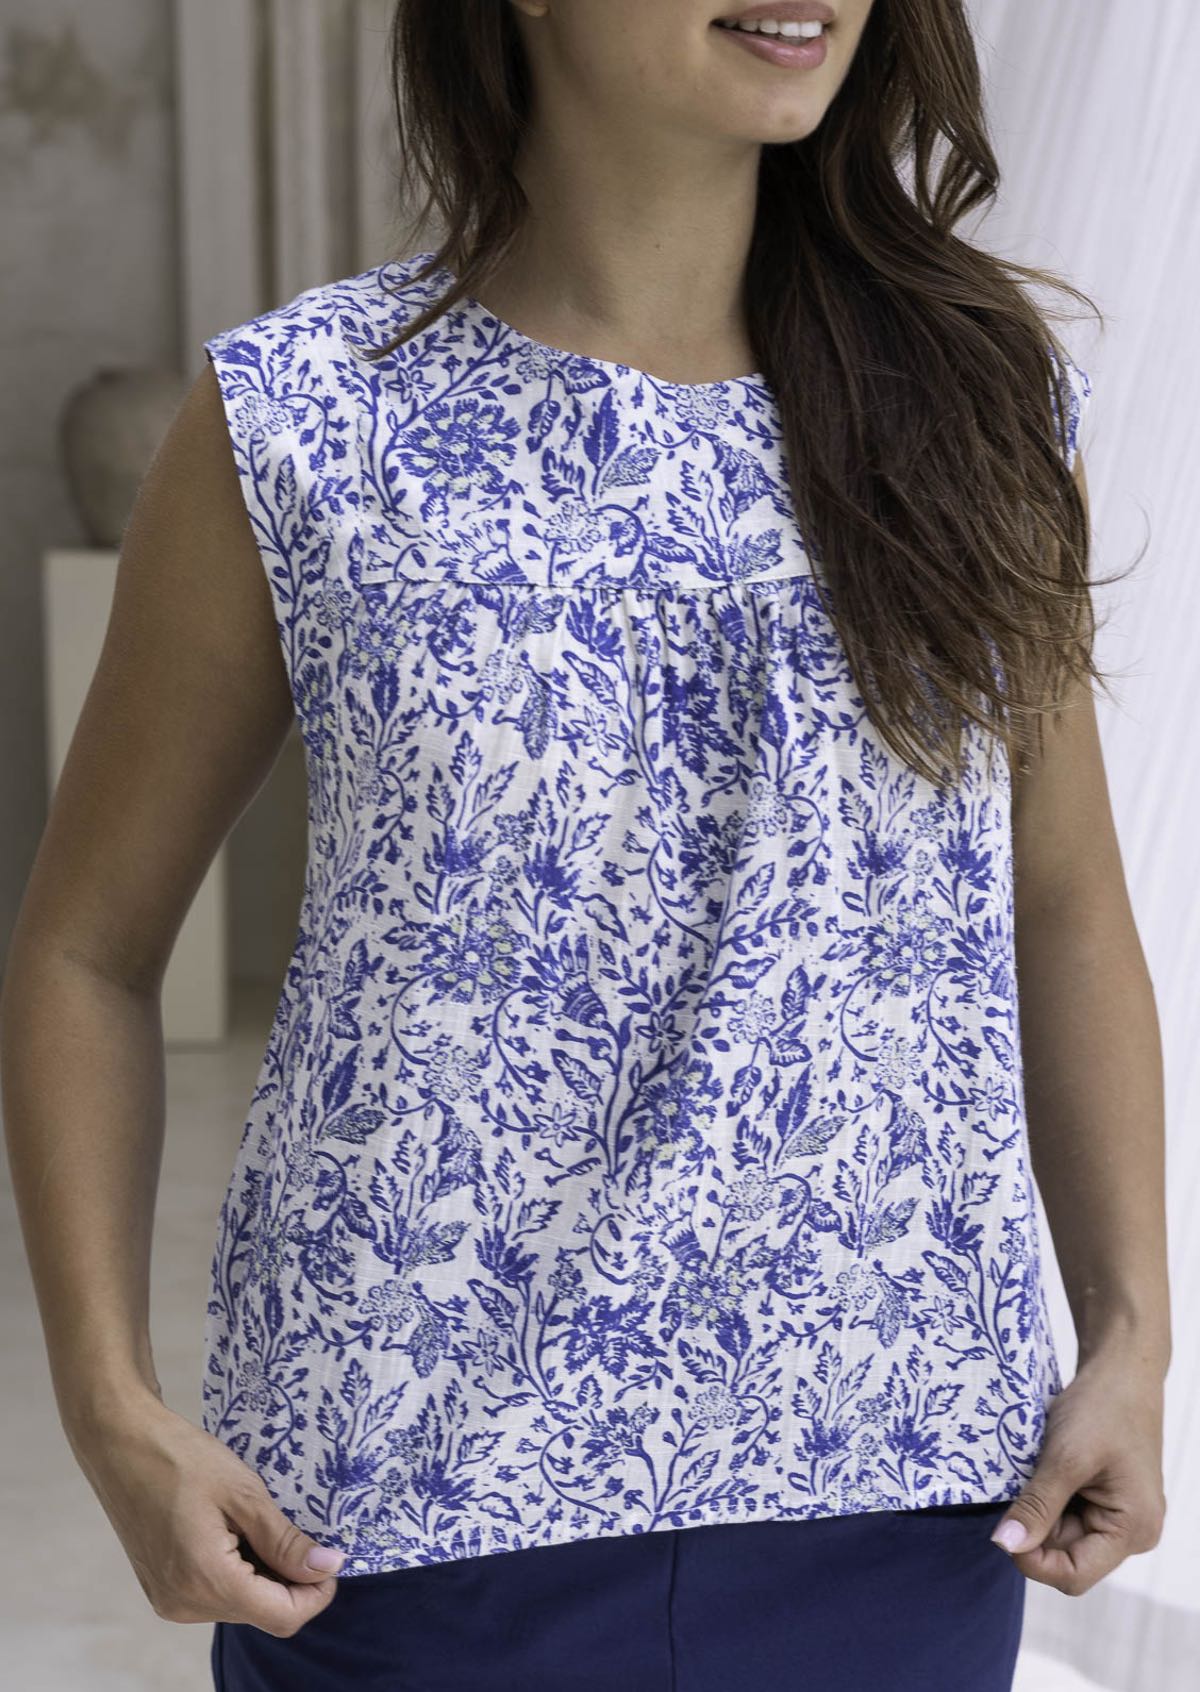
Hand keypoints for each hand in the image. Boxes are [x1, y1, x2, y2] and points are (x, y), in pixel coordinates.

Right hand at [66, 1390, 345, 1635]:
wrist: (120, 1444)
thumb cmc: (181, 1457)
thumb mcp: (244, 1493)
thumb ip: (285, 1540)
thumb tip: (327, 1568)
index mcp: (206, 1580)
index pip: (282, 1616)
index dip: (316, 1593)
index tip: (331, 1556)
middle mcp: (185, 1603)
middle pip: (262, 1613)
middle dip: (292, 1580)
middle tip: (301, 1530)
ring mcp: (170, 1600)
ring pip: (240, 1605)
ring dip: (265, 1575)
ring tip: (262, 1524)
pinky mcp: (163, 1589)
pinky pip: (216, 1595)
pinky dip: (239, 1572)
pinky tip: (238, 1532)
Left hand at [989, 1348, 1167, 1594]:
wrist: (1122, 1369)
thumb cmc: (1103, 1408)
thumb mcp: (1065, 1457)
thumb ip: (1037, 1506)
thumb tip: (1004, 1545)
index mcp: (1132, 1530)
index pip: (1073, 1575)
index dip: (1033, 1560)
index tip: (1003, 1528)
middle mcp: (1132, 1532)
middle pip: (1066, 1554)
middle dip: (1035, 1526)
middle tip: (1019, 1484)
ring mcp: (1119, 1515)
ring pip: (1062, 1532)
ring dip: (1040, 1508)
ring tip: (1034, 1470)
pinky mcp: (1106, 1499)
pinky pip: (1068, 1512)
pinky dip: (1048, 1496)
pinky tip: (1043, 1468)